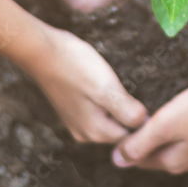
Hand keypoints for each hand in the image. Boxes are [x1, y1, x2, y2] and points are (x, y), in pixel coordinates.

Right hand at [25, 25, 147, 142]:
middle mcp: (85, 133)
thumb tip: (144, 123)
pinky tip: (106, 83)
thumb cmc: (75, 67)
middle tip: (133, 87)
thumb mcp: (107, 88)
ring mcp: (77, 122)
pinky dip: (106, 99)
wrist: (42, 51)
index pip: (132, 135)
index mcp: (96, 132)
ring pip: (110, 118)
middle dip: (131, 112)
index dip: (143, 118)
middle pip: (121, 129)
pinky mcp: (73, 109)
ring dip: (119, 104)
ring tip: (120, 84)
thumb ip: (127, 111)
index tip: (146, 98)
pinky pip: (99, 110)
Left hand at [112, 78, 187, 173]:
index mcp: (174, 161)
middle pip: (158, 152)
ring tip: (156, 111)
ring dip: (166, 131)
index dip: (126, 141)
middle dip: (145, 138)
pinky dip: (185, 126)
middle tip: (133, 115)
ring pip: (178, 144)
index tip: (119, 120)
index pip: (139, 157)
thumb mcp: (169, 123)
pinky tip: (186, 111)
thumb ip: (142, 143)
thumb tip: (116, 161)